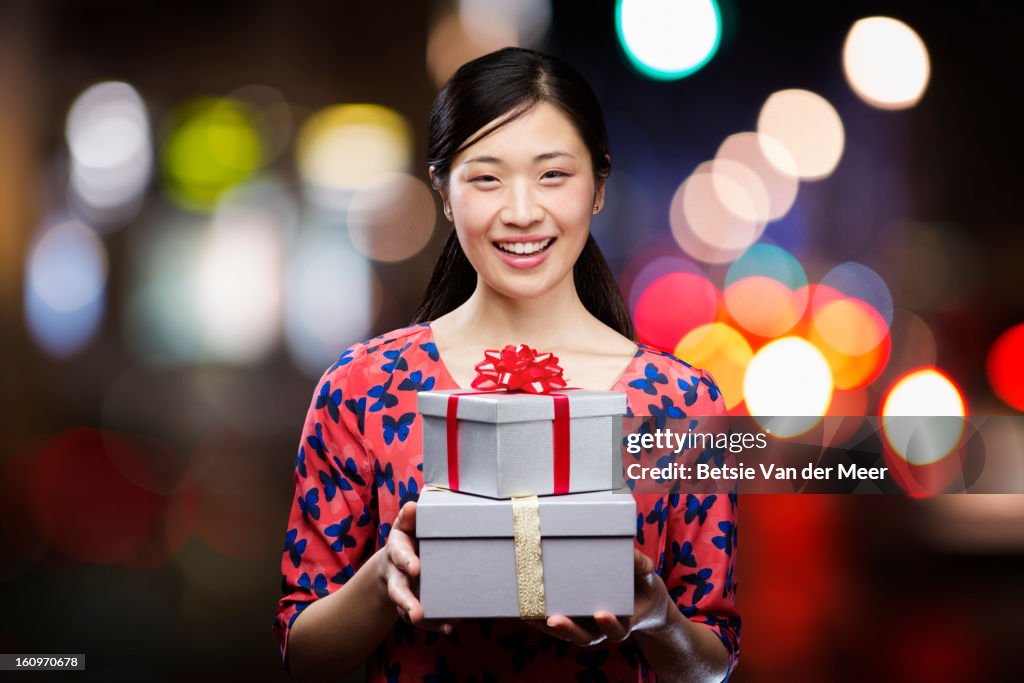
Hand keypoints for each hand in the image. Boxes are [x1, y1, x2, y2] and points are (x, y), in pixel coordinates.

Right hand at [379, 501, 453, 634]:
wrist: (397, 561)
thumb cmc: (409, 538)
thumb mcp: (406, 525)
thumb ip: (408, 517)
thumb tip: (412, 506)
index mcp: (397, 550)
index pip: (399, 555)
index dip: (406, 561)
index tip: (415, 567)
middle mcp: (397, 573)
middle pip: (398, 589)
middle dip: (406, 600)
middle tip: (416, 612)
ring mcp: (405, 590)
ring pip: (405, 606)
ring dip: (415, 615)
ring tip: (426, 622)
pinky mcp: (413, 602)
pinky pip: (421, 617)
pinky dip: (433, 623)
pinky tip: (447, 627)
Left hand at [527, 548, 671, 645]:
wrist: (642, 602)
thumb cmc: (643, 588)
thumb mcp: (648, 577)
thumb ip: (641, 567)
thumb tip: (632, 552)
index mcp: (623, 621)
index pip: (617, 629)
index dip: (609, 624)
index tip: (602, 613)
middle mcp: (600, 628)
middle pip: (584, 636)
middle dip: (568, 629)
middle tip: (554, 620)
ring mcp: (584, 624)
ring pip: (565, 631)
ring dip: (546, 624)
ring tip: (530, 614)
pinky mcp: (571, 617)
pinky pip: (554, 621)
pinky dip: (540, 616)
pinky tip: (526, 607)